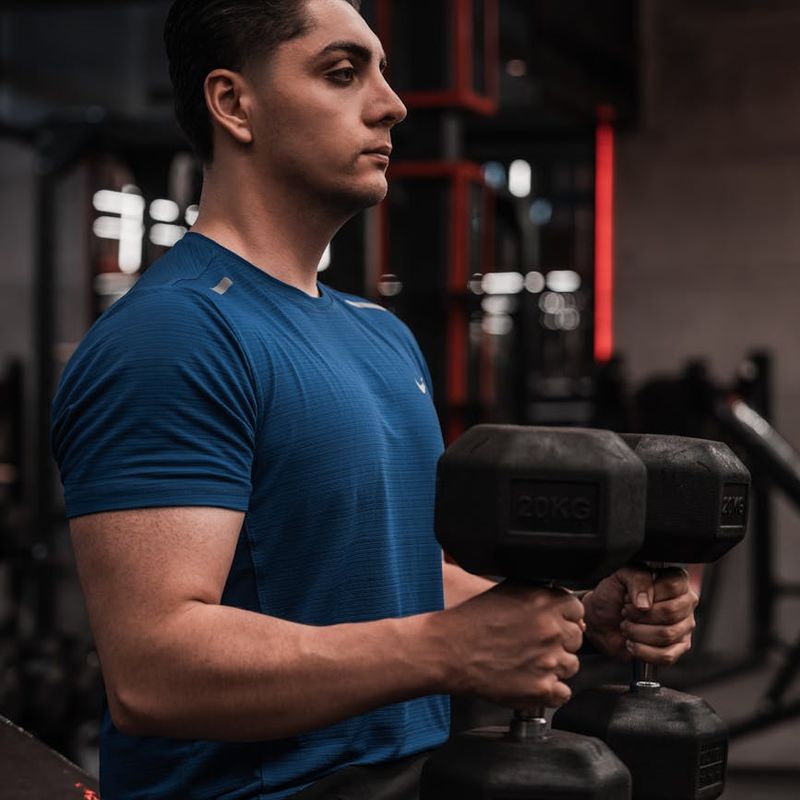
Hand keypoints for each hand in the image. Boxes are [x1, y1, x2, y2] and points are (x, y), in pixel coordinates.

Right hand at [441, 581, 584, 708]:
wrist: (448, 649)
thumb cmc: (471, 620)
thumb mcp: (507, 590)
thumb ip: (539, 595)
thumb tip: (562, 606)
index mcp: (544, 602)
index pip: (577, 610)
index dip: (565, 617)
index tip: (553, 623)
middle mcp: (550, 630)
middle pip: (576, 638)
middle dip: (560, 641)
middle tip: (535, 644)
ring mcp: (548, 661)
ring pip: (571, 666)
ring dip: (555, 665)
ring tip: (529, 662)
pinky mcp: (540, 689)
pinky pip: (563, 693)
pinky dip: (550, 690)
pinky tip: (531, 680)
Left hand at [583, 566, 697, 664]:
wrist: (601, 620)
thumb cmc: (614, 596)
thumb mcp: (621, 577)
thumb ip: (637, 579)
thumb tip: (646, 603)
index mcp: (675, 580)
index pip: (673, 586)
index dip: (647, 593)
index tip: (630, 596)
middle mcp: (685, 603)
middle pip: (670, 612)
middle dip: (639, 614)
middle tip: (626, 612)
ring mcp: (684, 627)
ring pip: (667, 634)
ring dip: (638, 632)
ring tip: (628, 626)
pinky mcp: (678, 648)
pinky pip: (667, 656)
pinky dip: (643, 651)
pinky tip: (633, 643)